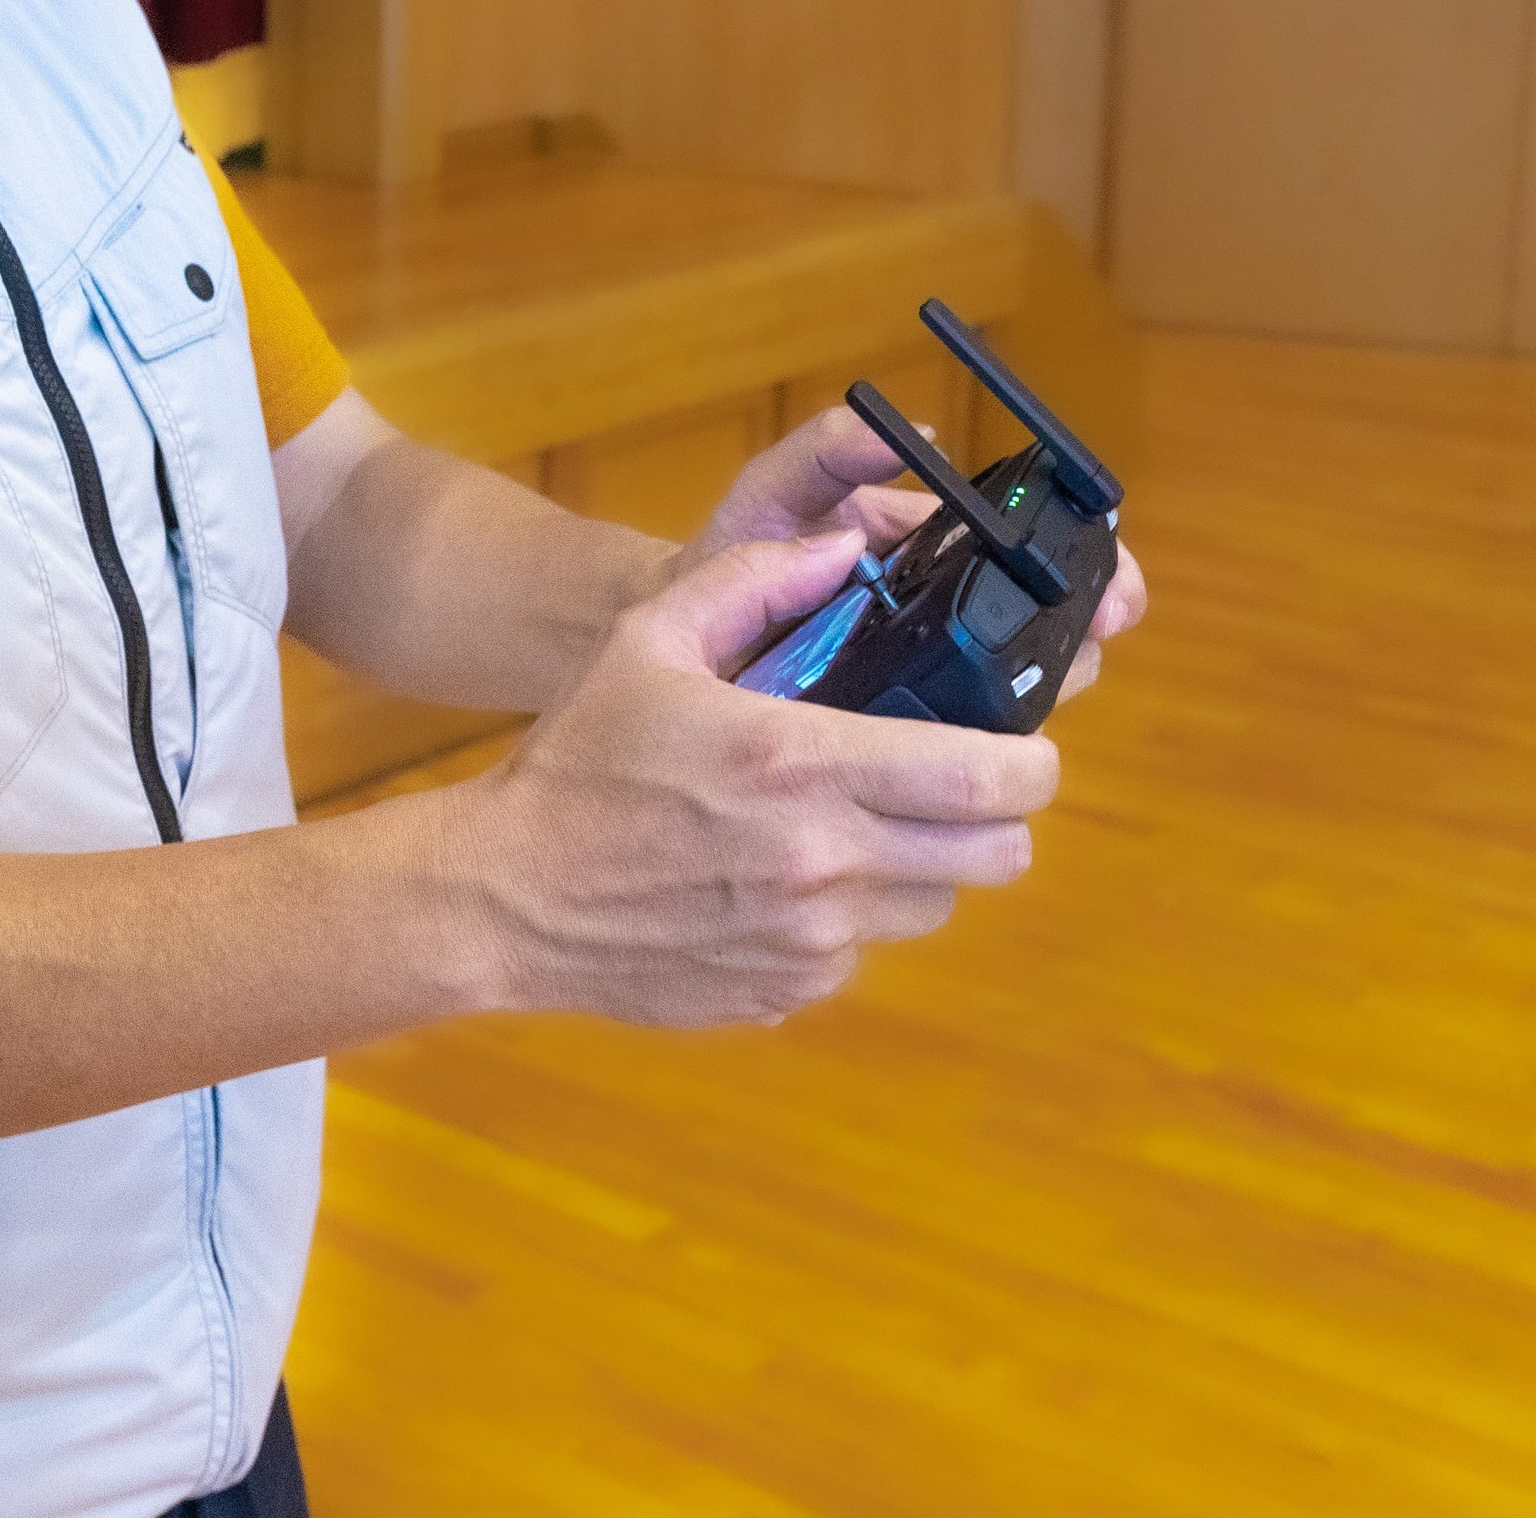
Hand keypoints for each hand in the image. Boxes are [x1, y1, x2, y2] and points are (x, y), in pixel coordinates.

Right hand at [448, 530, 1060, 1025]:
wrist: (506, 895)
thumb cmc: (578, 760)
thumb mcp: (648, 640)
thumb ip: (755, 580)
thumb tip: (848, 548)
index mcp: (801, 761)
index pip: (990, 776)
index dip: (1030, 759)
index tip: (1016, 743)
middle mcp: (824, 857)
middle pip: (999, 855)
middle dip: (993, 815)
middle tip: (946, 786)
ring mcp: (812, 936)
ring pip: (937, 904)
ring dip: (917, 865)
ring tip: (847, 827)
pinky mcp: (792, 988)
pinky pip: (863, 950)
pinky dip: (844, 917)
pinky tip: (775, 881)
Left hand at [678, 404, 1148, 702]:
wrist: (668, 639)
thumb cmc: (727, 554)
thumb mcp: (775, 492)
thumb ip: (827, 454)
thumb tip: (911, 429)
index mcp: (928, 552)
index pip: (1035, 554)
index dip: (1085, 565)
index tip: (1112, 584)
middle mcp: (941, 614)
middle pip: (1044, 626)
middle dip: (1082, 628)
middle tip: (1098, 631)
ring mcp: (924, 679)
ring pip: (1018, 690)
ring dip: (1048, 686)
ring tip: (1053, 680)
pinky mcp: (896, 740)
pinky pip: (959, 743)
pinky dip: (985, 746)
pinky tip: (988, 748)